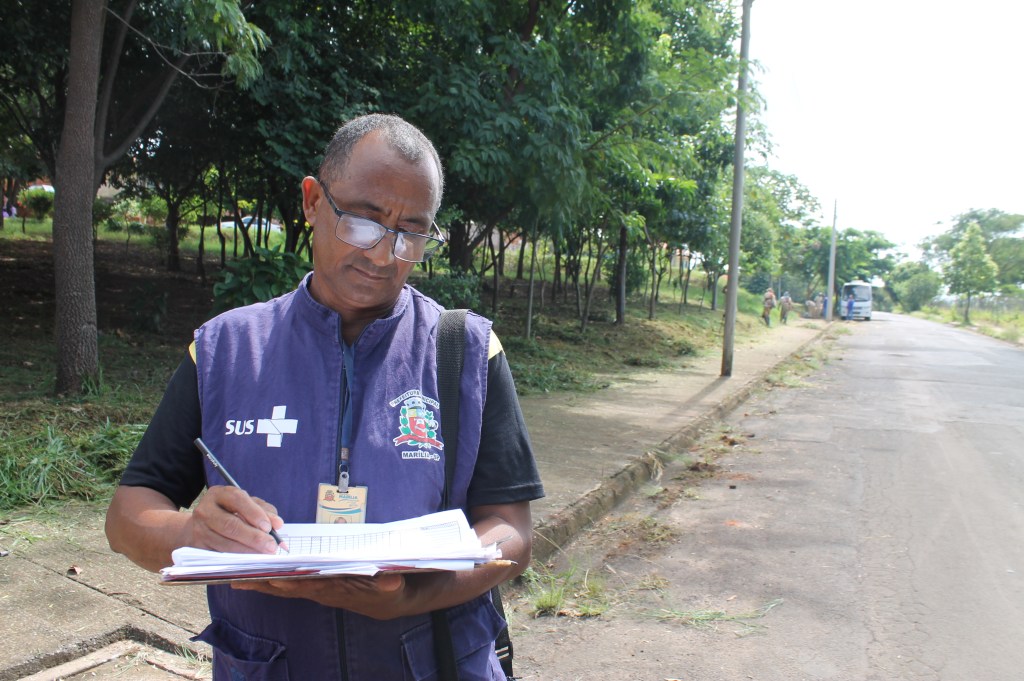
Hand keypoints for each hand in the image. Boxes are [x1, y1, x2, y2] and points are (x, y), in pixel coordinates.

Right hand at [189, 485, 283, 554]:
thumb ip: (264, 511)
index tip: (269, 527)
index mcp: (219, 494)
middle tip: (271, 546)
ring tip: (264, 554)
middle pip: (230, 524)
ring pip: (225, 542)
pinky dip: (237, 558)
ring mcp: (199, 529)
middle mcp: (205, 510)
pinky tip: (250, 559)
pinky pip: (219, 554)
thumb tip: (277, 523)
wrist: (199, 526)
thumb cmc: (230, 512)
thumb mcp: (247, 505)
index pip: (237, 499)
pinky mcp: (198, 546)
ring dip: (247, 550)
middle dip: (253, 537)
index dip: (254, 513)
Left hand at [231, 572, 413, 618]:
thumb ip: (390, 583)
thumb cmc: (388, 590)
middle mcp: (323, 593)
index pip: (313, 586)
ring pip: (285, 588)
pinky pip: (288, 585)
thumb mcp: (394, 586)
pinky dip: (270, 581)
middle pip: (291, 588)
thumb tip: (390, 580)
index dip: (296, 582)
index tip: (279, 578)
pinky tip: (253, 579)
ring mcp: (316, 591)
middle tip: (242, 578)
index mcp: (338, 590)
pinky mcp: (314, 587)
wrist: (385, 601)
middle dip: (267, 583)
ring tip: (237, 578)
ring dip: (262, 583)